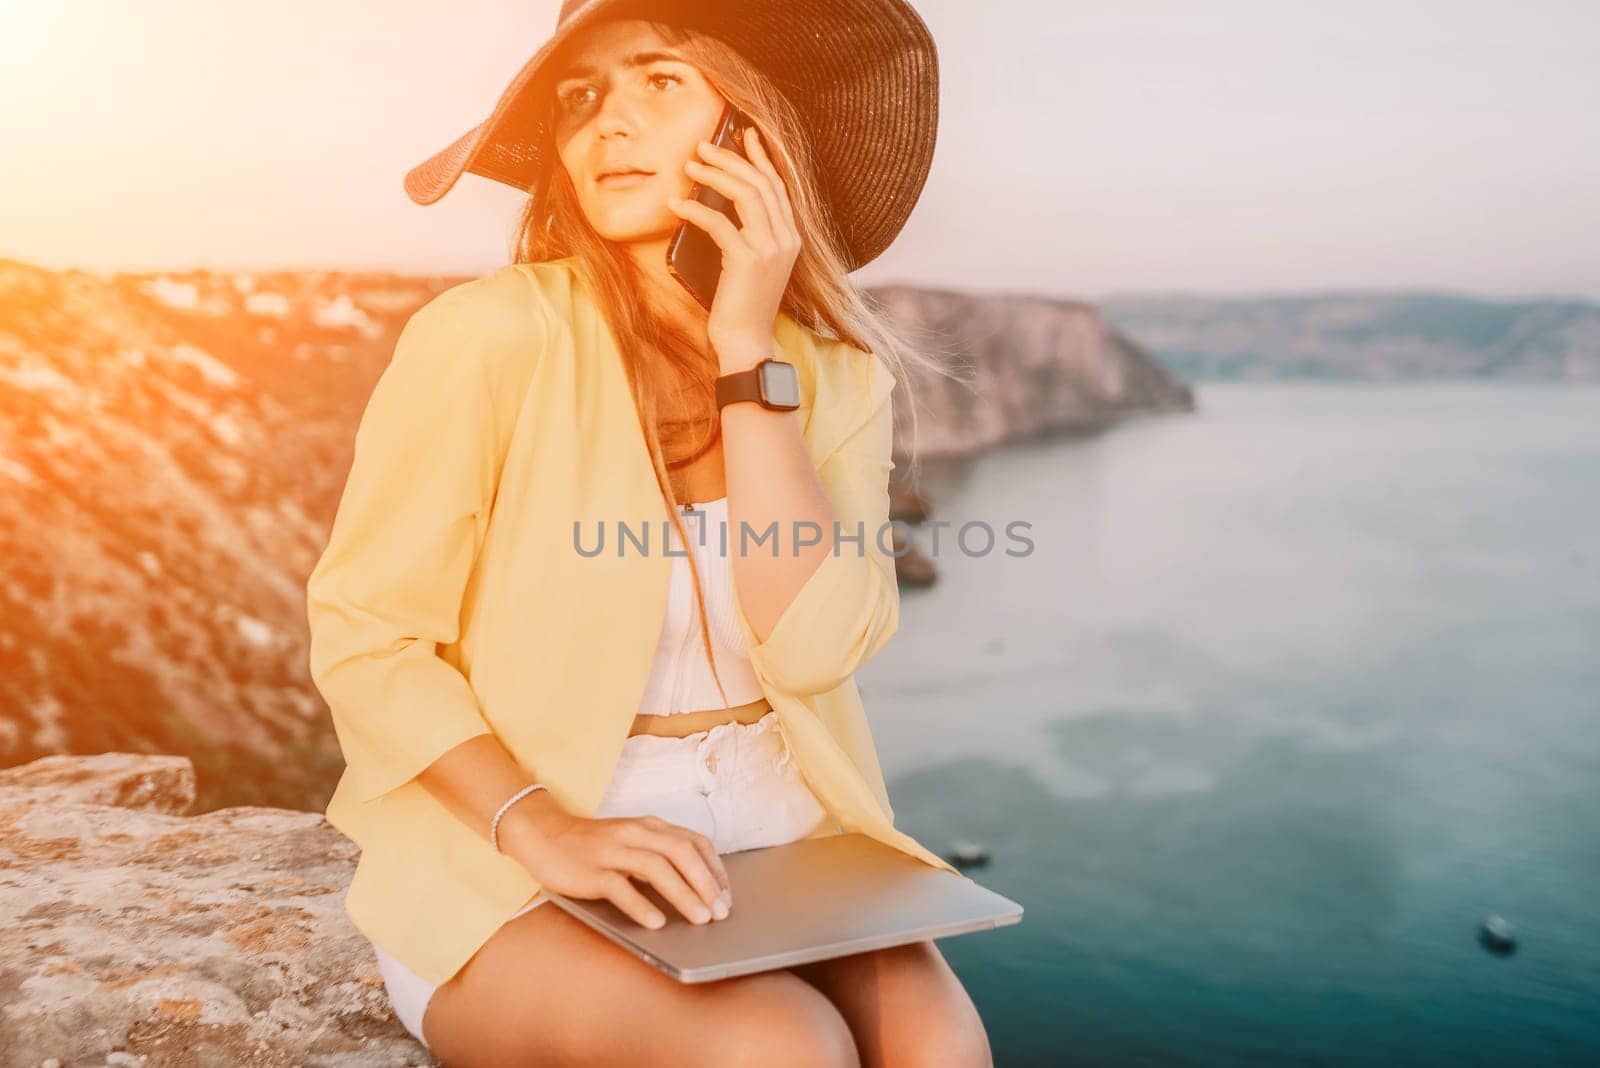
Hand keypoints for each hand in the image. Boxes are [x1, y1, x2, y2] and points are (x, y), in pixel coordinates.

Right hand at [502, 806, 732, 928]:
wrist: (542, 834)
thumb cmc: (592, 845)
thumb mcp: (631, 842)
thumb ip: (659, 856)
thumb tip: (696, 887)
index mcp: (649, 826)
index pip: (694, 842)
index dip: (715, 869)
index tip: (727, 895)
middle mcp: (635, 833)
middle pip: (681, 853)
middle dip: (706, 883)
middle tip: (721, 912)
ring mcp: (612, 850)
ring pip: (656, 868)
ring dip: (683, 894)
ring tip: (700, 919)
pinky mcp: (591, 870)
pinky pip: (620, 887)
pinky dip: (641, 905)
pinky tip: (657, 923)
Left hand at [666, 126, 800, 369]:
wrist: (747, 342)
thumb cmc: (743, 306)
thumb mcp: (753, 265)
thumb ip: (749, 235)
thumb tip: (721, 203)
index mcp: (790, 238)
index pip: (778, 186)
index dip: (761, 157)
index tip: (745, 134)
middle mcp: (786, 239)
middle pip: (761, 183)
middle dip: (731, 158)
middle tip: (703, 145)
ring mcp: (769, 249)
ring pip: (745, 194)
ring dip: (714, 175)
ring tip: (689, 166)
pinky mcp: (747, 260)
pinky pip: (719, 222)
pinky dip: (695, 209)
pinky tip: (676, 204)